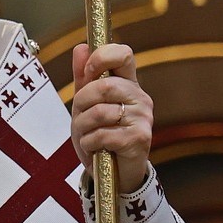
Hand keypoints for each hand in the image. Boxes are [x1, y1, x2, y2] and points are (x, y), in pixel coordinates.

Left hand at [71, 42, 152, 193]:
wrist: (114, 175)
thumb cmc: (99, 135)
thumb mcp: (86, 105)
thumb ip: (83, 77)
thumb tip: (80, 47)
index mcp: (128, 83)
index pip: (123, 54)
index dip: (101, 57)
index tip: (88, 72)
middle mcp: (140, 97)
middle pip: (104, 85)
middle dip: (81, 102)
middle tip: (80, 116)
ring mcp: (143, 118)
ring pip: (100, 111)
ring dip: (83, 127)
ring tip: (87, 135)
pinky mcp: (140, 139)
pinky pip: (103, 134)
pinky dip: (90, 143)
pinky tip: (95, 148)